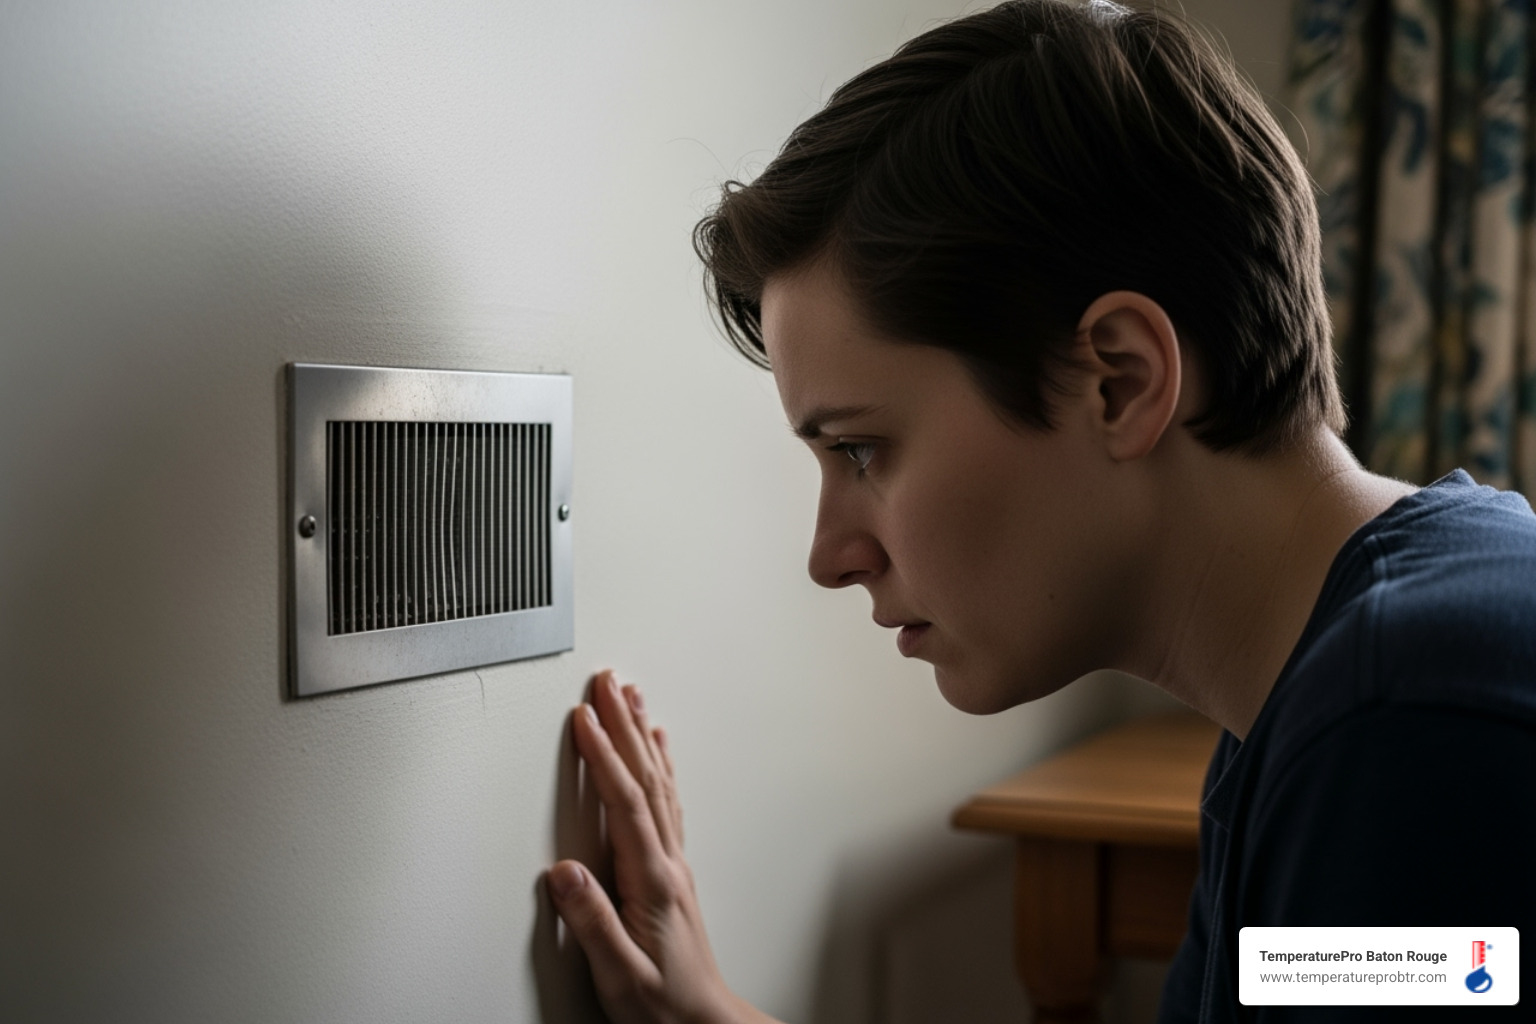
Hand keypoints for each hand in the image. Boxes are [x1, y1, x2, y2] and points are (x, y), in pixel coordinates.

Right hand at [546, 670, 773, 1023]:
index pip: (625, 804)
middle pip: (645, 778)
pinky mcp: (672, 871)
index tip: (583, 717)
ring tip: (630, 697)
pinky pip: (666, 801)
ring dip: (642, 736)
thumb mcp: (621, 975)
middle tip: (607, 681)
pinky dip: (659, 766)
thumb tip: (564, 873)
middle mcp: (668, 863)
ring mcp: (674, 864)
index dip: (603, 756)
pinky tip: (656, 750)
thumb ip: (593, 924)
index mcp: (652, 881)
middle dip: (623, 725)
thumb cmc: (664, 1006)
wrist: (705, 1023)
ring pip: (659, 783)